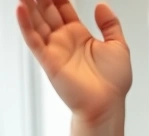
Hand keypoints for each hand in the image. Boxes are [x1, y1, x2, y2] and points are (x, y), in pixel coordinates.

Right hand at [16, 0, 131, 122]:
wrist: (107, 104)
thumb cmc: (113, 81)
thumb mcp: (118, 47)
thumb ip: (110, 25)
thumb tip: (101, 4)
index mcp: (79, 34)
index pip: (62, 7)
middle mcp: (64, 39)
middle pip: (47, 11)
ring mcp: (54, 49)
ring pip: (37, 21)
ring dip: (29, 6)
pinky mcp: (48, 60)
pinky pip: (33, 39)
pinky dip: (25, 24)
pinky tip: (21, 9)